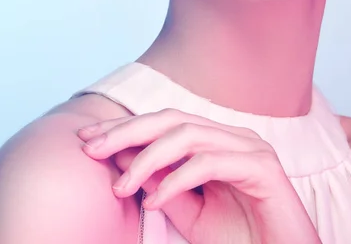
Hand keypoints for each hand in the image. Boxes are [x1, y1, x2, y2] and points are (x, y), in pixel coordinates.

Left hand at [77, 109, 320, 243]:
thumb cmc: (241, 239)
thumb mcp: (190, 214)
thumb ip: (162, 184)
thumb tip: (123, 162)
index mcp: (218, 141)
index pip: (165, 123)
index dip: (126, 128)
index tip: (88, 141)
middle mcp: (233, 136)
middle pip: (172, 119)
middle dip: (128, 131)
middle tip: (91, 148)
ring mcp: (250, 147)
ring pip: (189, 135)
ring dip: (147, 158)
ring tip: (121, 186)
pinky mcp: (262, 167)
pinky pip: (210, 163)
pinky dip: (177, 180)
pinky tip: (155, 201)